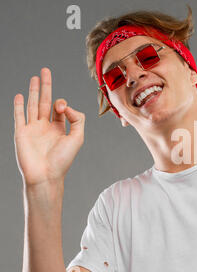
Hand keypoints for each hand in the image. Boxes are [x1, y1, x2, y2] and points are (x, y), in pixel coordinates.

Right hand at [14, 68, 85, 185]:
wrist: (45, 175)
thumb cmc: (63, 160)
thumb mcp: (78, 137)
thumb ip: (77, 119)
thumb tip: (65, 106)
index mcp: (59, 128)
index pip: (60, 108)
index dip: (62, 103)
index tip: (62, 109)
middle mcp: (45, 127)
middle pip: (45, 101)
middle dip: (46, 86)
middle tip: (46, 70)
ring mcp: (32, 129)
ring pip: (32, 105)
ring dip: (33, 91)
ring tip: (35, 77)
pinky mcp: (21, 132)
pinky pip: (18, 116)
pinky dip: (19, 105)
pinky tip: (20, 95)